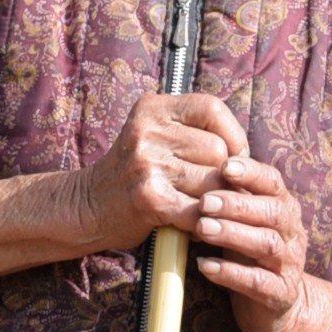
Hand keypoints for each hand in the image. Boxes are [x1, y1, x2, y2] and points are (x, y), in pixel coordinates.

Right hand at [74, 92, 242, 253]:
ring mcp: (147, 163)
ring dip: (215, 199)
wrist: (87, 205)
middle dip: (223, 173)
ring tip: (202, 205)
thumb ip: (191, 131)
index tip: (232, 155)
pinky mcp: (150, 198)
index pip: (211, 108)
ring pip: (213, 180)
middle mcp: (148, 131)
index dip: (232, 133)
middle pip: (217, 149)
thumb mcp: (153, 134)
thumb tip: (245, 152)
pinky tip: (196, 223)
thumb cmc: (132, 173)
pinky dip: (205, 221)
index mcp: (152, 108)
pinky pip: (199, 209)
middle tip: (213, 188)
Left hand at [191, 152, 313, 331]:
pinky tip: (206, 266)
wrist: (276, 304)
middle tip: (205, 202)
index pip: (274, 183)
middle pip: (272, 212)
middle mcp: (291, 233)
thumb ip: (231, 197)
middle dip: (237, 204)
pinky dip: (232, 273)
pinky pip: (259, 283)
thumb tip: (197, 165)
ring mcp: (288, 264)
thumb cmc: (251, 253)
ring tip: (202, 228)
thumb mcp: (245, 221)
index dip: (252, 173)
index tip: (225, 166)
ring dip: (233, 234)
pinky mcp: (280, 294)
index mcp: (284, 208)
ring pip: (267, 244)